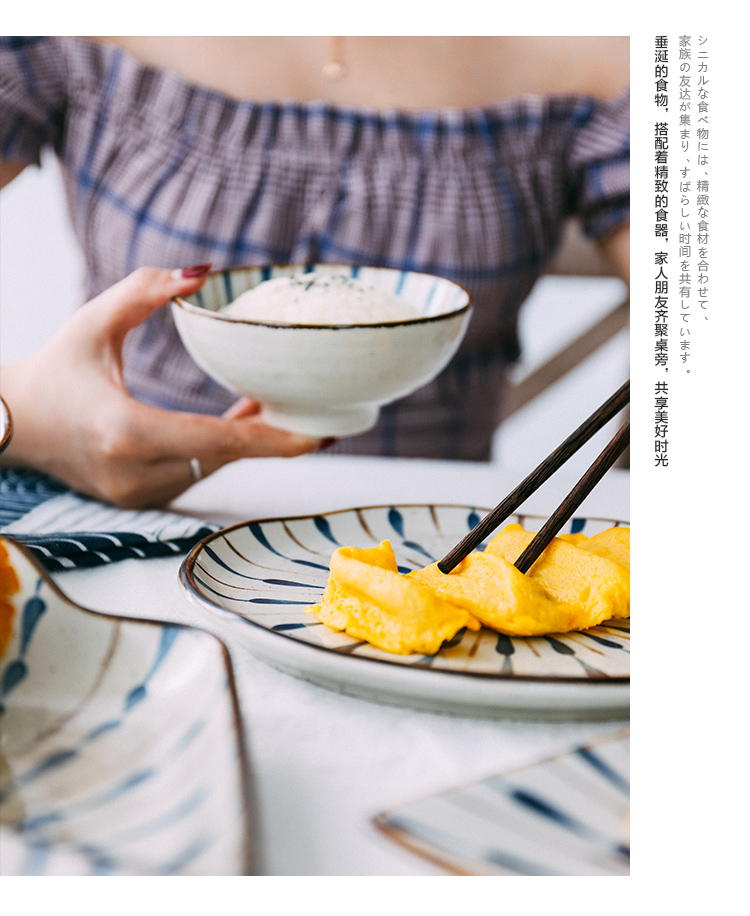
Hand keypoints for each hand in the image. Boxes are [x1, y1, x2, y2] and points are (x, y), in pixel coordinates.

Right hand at [0, 266, 322, 507]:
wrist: (11, 425)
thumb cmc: (53, 370)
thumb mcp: (93, 321)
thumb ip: (146, 291)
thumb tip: (205, 272)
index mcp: (125, 432)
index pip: (216, 441)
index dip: (273, 440)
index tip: (318, 435)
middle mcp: (134, 473)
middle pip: (225, 458)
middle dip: (273, 439)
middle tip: (320, 416)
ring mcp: (135, 493)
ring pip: (213, 467)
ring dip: (247, 442)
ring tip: (283, 408)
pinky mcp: (137, 499)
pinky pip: (196, 472)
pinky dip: (221, 450)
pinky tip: (245, 422)